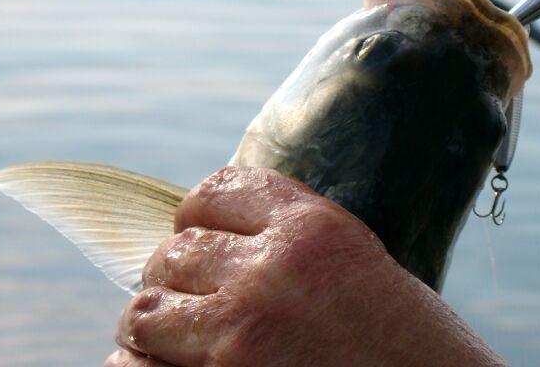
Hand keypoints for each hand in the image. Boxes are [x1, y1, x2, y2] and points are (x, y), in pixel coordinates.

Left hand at [105, 165, 505, 366]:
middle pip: (175, 250)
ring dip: (155, 323)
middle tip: (189, 301)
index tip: (198, 237)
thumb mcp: (354, 264)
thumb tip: (222, 237)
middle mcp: (273, 263)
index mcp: (312, 224)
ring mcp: (243, 321)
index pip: (215, 189)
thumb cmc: (404, 340)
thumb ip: (291, 240)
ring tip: (173, 337)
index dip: (196, 216)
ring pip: (147, 305)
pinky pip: (135, 365)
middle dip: (175, 276)